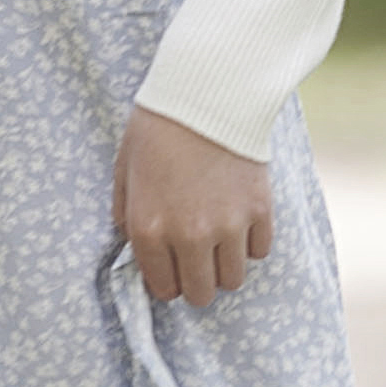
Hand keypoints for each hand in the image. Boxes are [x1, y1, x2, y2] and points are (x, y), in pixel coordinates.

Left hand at [115, 110, 271, 306]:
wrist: (208, 93)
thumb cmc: (159, 128)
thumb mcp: (125, 170)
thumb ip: (125, 214)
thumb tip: (134, 243)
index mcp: (149, 229)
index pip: (164, 288)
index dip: (168, 282)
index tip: (173, 268)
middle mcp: (189, 236)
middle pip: (201, 293)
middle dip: (196, 282)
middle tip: (197, 261)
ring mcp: (228, 226)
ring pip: (233, 280)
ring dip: (225, 267)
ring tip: (220, 243)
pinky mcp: (260, 211)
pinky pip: (260, 252)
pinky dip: (251, 243)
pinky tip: (240, 221)